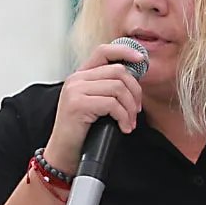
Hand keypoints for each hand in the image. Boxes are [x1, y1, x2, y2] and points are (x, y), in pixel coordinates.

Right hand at [46, 42, 145, 171]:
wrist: (64, 153)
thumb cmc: (83, 132)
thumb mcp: (96, 105)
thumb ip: (108, 89)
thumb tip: (135, 81)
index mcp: (81, 75)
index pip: (104, 51)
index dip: (125, 51)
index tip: (142, 60)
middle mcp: (76, 79)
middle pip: (118, 71)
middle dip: (135, 91)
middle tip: (137, 111)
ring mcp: (76, 90)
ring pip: (118, 88)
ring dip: (130, 108)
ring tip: (129, 122)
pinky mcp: (78, 104)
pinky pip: (112, 104)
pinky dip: (123, 117)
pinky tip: (123, 128)